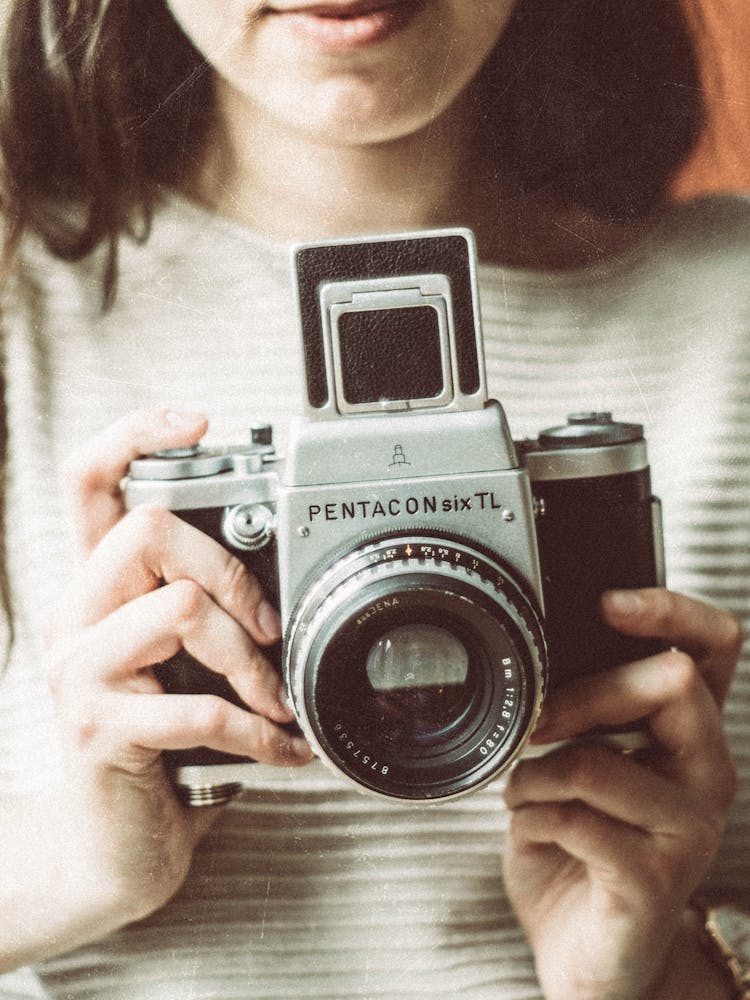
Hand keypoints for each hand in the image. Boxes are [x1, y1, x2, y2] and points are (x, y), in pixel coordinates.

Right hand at [46, 408, 311, 925]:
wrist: (115, 844)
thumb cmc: (162, 741)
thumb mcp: (182, 659)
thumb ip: (205, 607)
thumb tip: (277, 576)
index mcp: (97, 587)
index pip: (88, 479)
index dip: (135, 433)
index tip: (198, 421)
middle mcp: (74, 615)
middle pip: (147, 530)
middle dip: (233, 575)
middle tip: (270, 629)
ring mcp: (77, 671)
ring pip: (180, 608)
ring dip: (251, 661)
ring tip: (276, 701)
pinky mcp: (97, 728)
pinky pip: (200, 705)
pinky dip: (259, 732)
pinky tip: (281, 751)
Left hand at [503, 587, 741, 999]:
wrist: (585, 952)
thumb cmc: (579, 847)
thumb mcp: (580, 762)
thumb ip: (583, 714)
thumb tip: (547, 660)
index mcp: (688, 733)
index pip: (713, 646)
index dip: (671, 610)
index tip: (610, 601)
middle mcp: (706, 774)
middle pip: (666, 684)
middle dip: (581, 695)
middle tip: (535, 725)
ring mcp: (689, 828)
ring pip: (597, 759)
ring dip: (534, 773)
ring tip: (522, 791)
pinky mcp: (656, 878)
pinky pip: (574, 819)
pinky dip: (529, 816)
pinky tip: (529, 828)